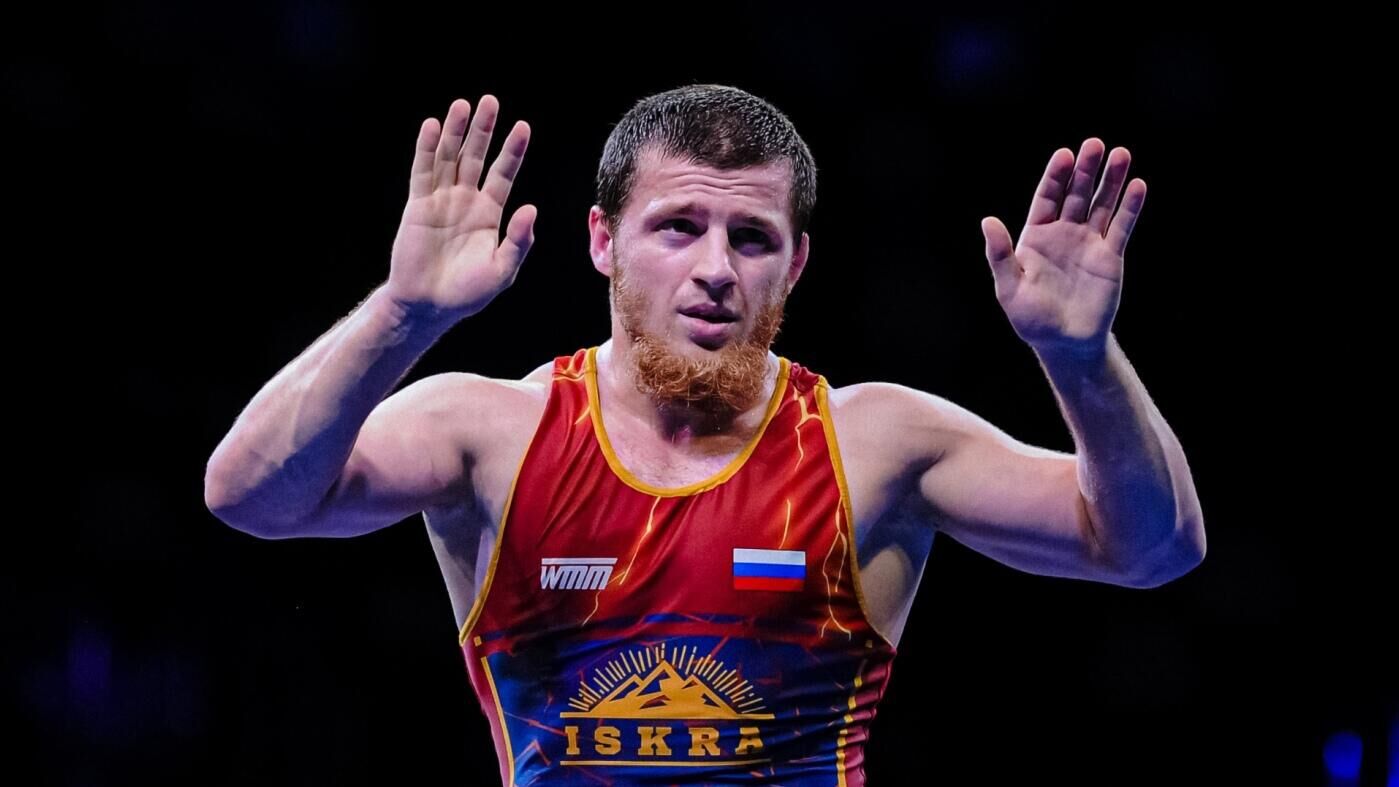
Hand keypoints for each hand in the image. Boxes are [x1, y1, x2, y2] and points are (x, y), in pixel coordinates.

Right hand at [387, 95, 535, 323]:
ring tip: (462, 104)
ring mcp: (440, 200)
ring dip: (454, 132)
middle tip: (490, 101)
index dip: (512, 150)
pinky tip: (431, 127)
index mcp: (489, 213)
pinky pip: (423, 172)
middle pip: (476, 157)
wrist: (428, 306)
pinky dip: (426, 149)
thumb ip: (518, 241)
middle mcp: (466, 200)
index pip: (504, 174)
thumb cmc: (468, 292)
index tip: (522, 127)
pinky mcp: (418, 206)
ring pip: (448, 158)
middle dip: (484, 130)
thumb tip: (530, 208)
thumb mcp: (502, 270)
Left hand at [980, 138, 1144, 358]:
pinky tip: (1138, 186)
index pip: (1047, 198)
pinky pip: (1121, 227)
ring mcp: (1089, 243)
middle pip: (1076, 194)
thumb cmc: (1032, 319)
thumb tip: (987, 220)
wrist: (1065, 343)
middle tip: (1095, 144)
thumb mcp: (1009, 288)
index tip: (1064, 155)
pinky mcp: (1110, 256)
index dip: (1055, 176)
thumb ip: (999, 255)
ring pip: (1101, 205)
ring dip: (1111, 181)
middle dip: (1085, 170)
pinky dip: (1130, 208)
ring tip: (1122, 154)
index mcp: (1037, 236)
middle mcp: (1064, 234)